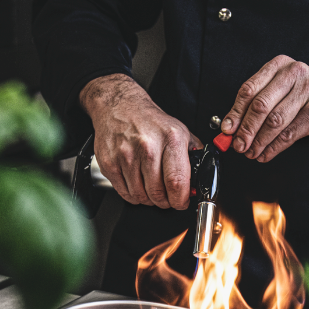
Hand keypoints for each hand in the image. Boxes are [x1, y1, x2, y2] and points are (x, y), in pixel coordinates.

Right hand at [80, 74, 201, 208]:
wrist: (119, 106)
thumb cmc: (150, 121)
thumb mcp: (180, 131)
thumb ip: (192, 156)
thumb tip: (198, 180)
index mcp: (170, 139)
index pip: (176, 182)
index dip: (180, 200)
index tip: (181, 202)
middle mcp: (147, 146)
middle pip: (157, 193)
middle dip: (165, 202)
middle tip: (167, 197)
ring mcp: (126, 155)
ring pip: (140, 196)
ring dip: (149, 199)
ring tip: (152, 189)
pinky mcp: (109, 163)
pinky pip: (124, 193)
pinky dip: (133, 195)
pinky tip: (138, 185)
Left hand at [221, 55, 308, 161]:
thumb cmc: (308, 100)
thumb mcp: (282, 93)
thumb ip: (257, 106)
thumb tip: (230, 128)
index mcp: (281, 65)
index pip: (249, 89)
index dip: (235, 112)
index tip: (227, 130)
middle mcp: (295, 73)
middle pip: (260, 106)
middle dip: (245, 130)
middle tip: (237, 146)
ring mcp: (308, 92)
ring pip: (273, 122)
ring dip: (258, 142)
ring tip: (250, 153)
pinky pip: (287, 135)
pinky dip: (272, 148)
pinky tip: (265, 154)